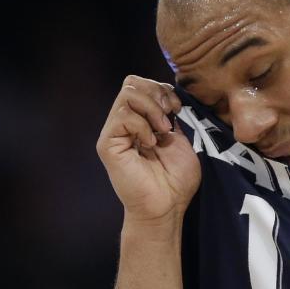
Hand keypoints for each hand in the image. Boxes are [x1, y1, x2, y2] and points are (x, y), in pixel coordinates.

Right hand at [96, 75, 200, 224]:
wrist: (167, 206)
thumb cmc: (176, 180)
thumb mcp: (181, 141)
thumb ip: (172, 117)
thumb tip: (168, 96)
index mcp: (142, 120)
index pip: (142, 85)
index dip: (163, 89)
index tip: (178, 108)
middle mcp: (125, 123)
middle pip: (132, 82)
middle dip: (157, 94)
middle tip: (169, 118)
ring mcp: (115, 132)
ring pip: (127, 94)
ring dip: (152, 109)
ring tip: (162, 131)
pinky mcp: (107, 144)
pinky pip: (122, 116)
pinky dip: (142, 126)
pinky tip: (151, 144)